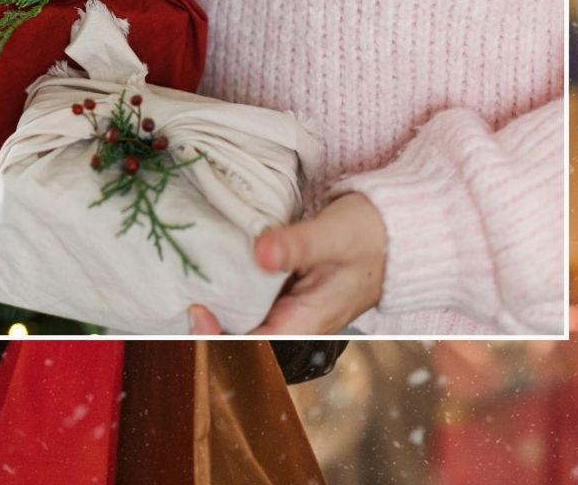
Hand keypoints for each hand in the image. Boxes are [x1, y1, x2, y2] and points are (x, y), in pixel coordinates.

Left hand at [188, 193, 386, 334]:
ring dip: (217, 306)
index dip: (220, 338)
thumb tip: (260, 252)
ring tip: (185, 281)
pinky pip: (251, 300)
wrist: (397, 230)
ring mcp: (290, 309)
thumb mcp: (337, 233)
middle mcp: (296, 322)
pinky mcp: (286, 292)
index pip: (255, 347)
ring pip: (243, 319)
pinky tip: (209, 270)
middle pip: (241, 338)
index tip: (197, 309)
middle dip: (209, 323)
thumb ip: (299, 244)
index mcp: (308, 321)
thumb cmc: (373, 233)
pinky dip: (229, 289)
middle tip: (180, 291)